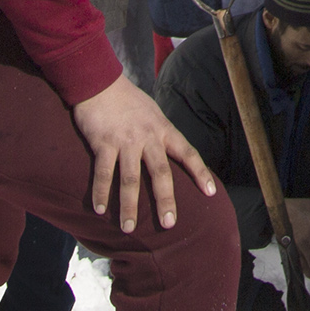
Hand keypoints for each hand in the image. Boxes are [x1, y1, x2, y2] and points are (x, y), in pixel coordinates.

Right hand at [70, 75, 215, 231]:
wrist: (99, 82)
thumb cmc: (127, 100)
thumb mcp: (152, 112)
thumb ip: (161, 133)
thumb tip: (171, 153)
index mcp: (163, 129)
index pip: (187, 153)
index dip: (200, 173)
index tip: (211, 192)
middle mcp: (147, 137)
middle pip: (161, 173)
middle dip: (166, 201)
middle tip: (169, 224)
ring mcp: (125, 140)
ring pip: (130, 179)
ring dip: (129, 206)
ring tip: (128, 228)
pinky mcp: (103, 143)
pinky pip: (103, 173)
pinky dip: (100, 193)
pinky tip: (99, 209)